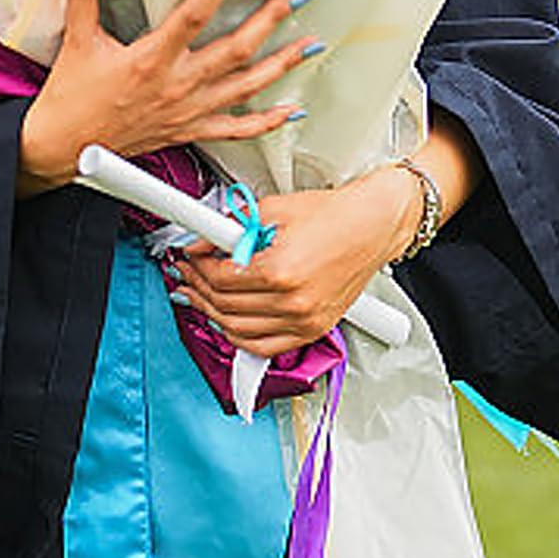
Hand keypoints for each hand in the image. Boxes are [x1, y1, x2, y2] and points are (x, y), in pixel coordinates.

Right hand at [18, 0, 319, 191]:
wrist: (65, 148)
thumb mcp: (78, 41)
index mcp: (151, 59)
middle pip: (235, 49)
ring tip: (310, 44)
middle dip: (270, 20)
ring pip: (246, 87)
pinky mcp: (189, 130)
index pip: (193, 15)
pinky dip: (267, 122)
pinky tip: (292, 110)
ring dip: (282, 65)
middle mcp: (177, 85)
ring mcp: (188, 111)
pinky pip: (236, 129)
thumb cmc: (71, 98)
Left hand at [174, 167, 420, 357]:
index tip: (189, 257)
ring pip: (238, 330)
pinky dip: (238, 337)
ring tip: (199, 296)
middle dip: (198, 288)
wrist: (371, 227)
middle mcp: (292, 302)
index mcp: (280, 270)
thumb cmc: (332, 215)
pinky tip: (225, 322)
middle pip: (225, 305)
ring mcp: (303, 321)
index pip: (219, 278)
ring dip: (211, 313)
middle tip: (187, 273)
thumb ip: (231, 228)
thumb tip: (200, 240)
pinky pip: (264, 347)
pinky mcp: (312, 330)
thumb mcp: (273, 210)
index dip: (196, 266)